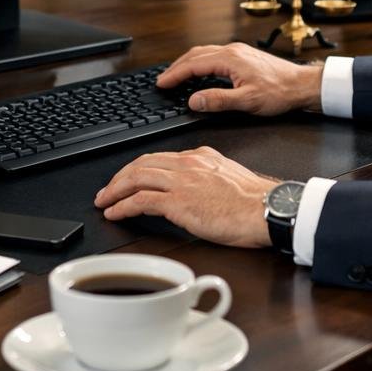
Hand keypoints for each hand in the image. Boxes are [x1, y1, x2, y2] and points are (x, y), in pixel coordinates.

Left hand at [95, 146, 279, 248]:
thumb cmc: (256, 203)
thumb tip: (195, 192)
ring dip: (115, 190)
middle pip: (142, 163)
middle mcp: (188, 164)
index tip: (129, 179)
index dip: (138, 169)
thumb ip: (208, 178)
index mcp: (200, 157)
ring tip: (104, 201)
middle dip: (119, 177)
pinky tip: (115, 213)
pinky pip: (140, 200)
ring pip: (136, 177)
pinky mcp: (178, 201)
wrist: (267, 210)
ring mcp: (182, 181)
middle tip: (107, 190)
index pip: (160, 158)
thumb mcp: (229, 179)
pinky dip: (123, 206)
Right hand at [157, 43, 323, 115]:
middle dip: (177, 67)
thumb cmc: (279, 92)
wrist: (302, 85)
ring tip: (176, 75)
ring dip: (188, 63)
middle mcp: (232, 51)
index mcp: (230, 59)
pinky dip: (200, 62)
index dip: (175, 75)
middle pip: (196, 54)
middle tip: (163, 80)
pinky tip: (200, 71)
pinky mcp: (244, 56)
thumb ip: (217, 100)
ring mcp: (238, 51)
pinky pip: (214, 54)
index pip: (193, 65)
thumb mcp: (247, 101)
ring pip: (205, 52)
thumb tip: (193, 100)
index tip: (161, 83)